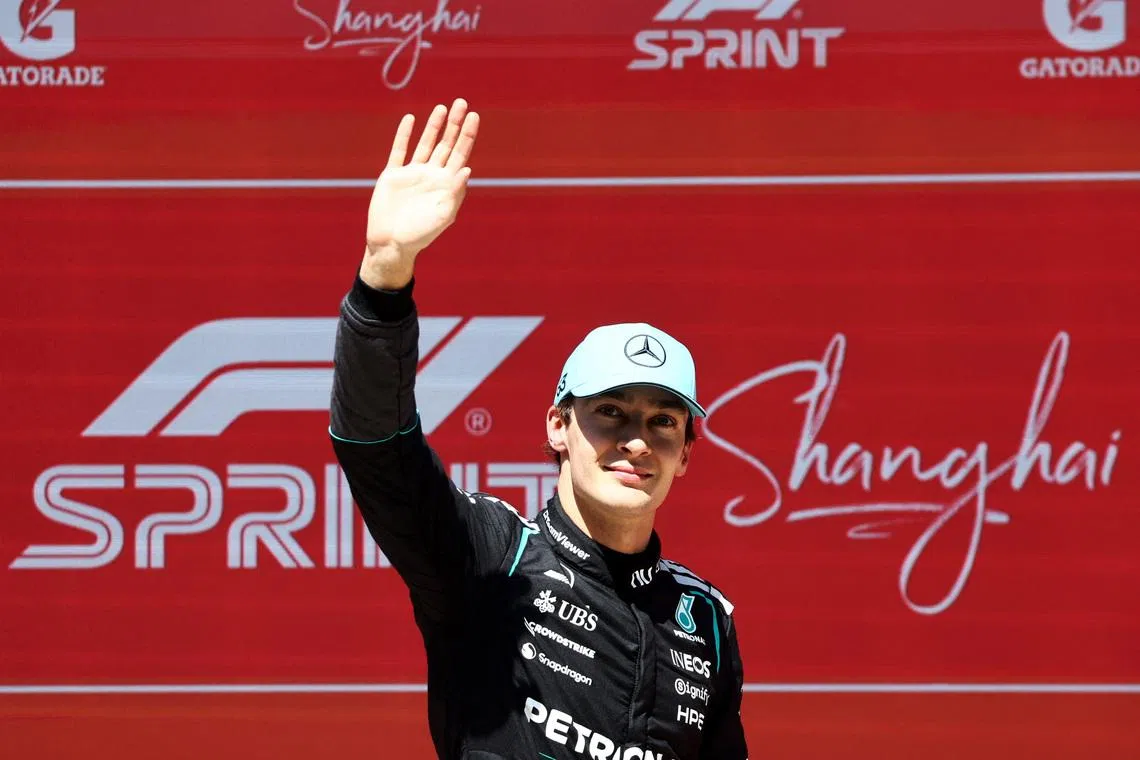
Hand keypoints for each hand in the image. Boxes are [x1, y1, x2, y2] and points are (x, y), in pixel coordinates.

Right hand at [360, 98, 479, 288]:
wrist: (391, 244)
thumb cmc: (421, 234)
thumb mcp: (443, 215)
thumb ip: (455, 193)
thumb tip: (467, 169)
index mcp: (446, 185)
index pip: (461, 154)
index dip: (468, 135)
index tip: (475, 116)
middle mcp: (432, 176)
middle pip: (446, 144)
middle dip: (455, 124)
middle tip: (462, 102)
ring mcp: (412, 174)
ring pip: (426, 144)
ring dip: (434, 126)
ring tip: (442, 108)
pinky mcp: (393, 176)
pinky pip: (399, 151)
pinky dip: (404, 135)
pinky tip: (410, 120)